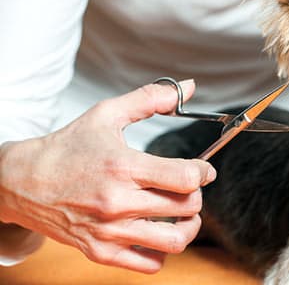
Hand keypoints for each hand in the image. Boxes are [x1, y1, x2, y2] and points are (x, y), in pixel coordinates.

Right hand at [0, 80, 215, 272]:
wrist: (21, 182)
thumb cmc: (67, 148)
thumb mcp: (106, 114)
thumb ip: (150, 98)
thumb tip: (189, 87)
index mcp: (123, 167)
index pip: (185, 178)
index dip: (203, 172)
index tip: (202, 170)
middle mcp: (118, 202)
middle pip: (186, 207)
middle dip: (196, 195)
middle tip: (188, 189)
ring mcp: (109, 231)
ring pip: (175, 241)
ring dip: (189, 227)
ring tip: (182, 215)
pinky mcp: (101, 252)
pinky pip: (150, 264)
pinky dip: (163, 251)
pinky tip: (157, 231)